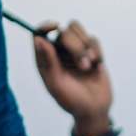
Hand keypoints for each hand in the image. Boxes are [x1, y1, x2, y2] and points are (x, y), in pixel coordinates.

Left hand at [31, 20, 112, 135]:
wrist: (94, 109)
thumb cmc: (71, 100)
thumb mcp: (56, 84)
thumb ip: (48, 62)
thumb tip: (38, 40)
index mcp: (44, 60)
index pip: (39, 34)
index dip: (45, 26)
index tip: (55, 26)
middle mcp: (57, 53)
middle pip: (63, 31)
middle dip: (75, 47)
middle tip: (82, 66)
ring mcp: (74, 51)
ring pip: (79, 32)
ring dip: (86, 50)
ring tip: (88, 68)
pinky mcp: (91, 52)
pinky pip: (94, 40)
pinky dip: (97, 53)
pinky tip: (96, 69)